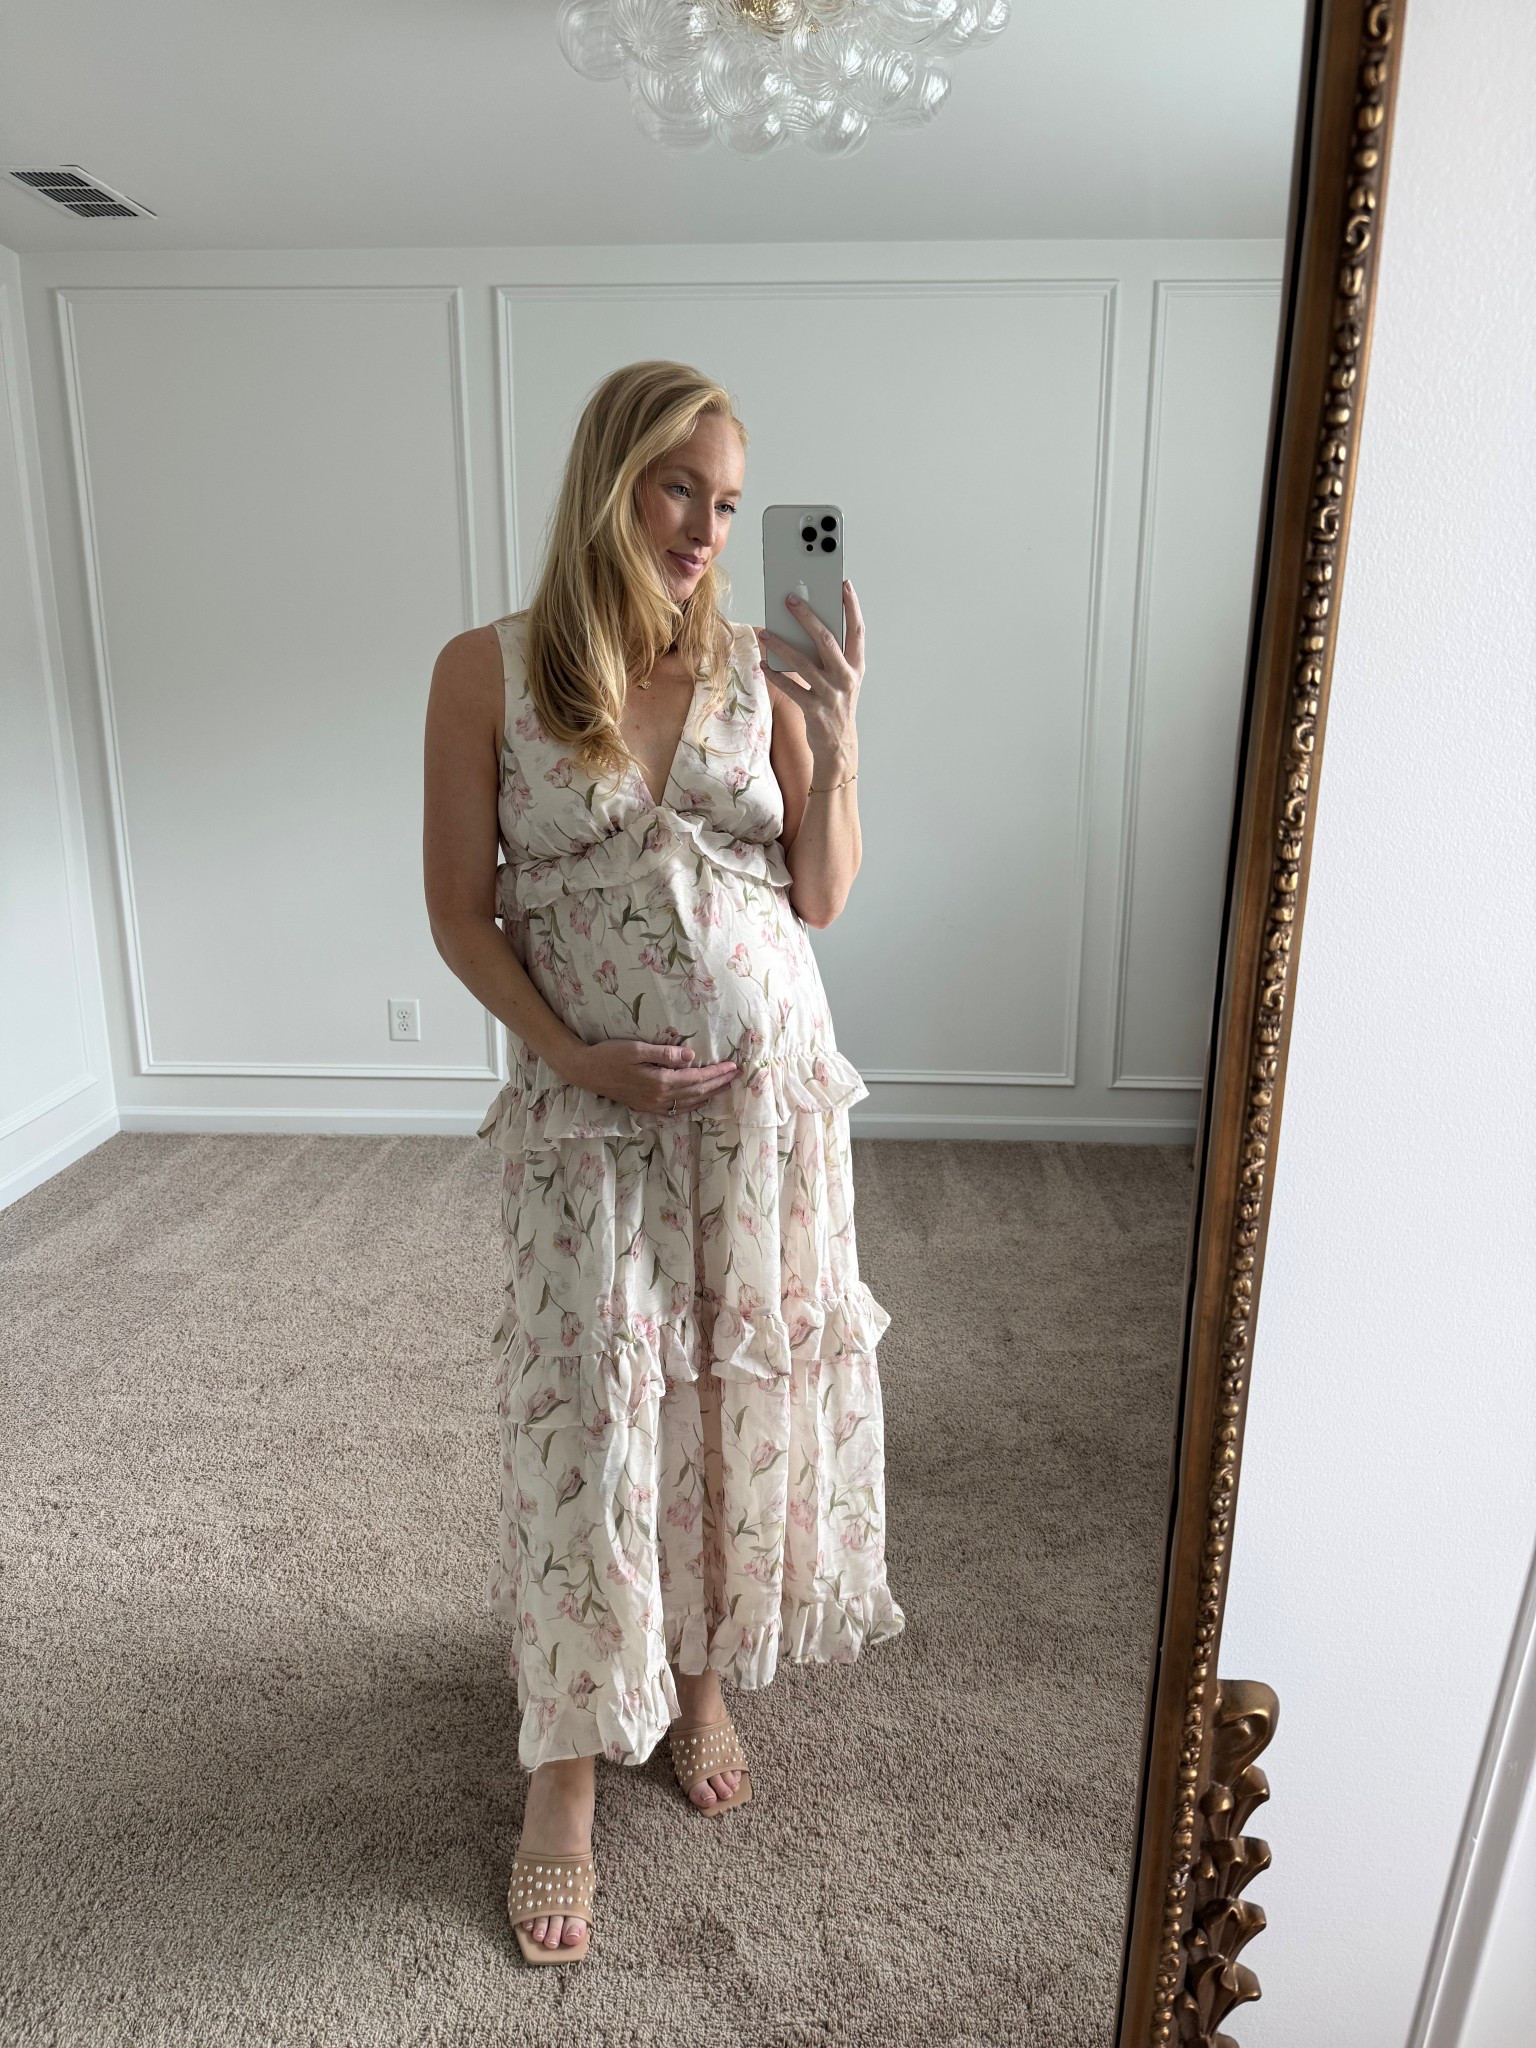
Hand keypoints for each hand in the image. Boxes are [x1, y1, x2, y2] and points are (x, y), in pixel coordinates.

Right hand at [566, 1038, 739, 1115]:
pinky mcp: (645, 1108)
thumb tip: (691, 1057)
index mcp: (659, 1082)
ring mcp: (652, 1105)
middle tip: (736, 1076)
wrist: (586, 1071)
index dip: (716, 1073)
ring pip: (688, 1103)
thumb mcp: (637, 1048)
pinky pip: (675, 1111)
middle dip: (718, 1084)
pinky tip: (698, 1101)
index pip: (696, 1078)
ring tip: (724, 1088)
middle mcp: (659, 1098)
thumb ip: (664, 1053)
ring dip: (709, 1095)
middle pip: (697, 1092)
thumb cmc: (609, 1054)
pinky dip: (691, 1106)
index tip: (733, 1067)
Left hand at [755, 581, 864, 771]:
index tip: (843, 584)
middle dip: (807, 617)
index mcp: (856, 667)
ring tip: (765, 632)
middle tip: (790, 599)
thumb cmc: (837, 706)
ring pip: (803, 663)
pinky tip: (763, 664)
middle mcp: (846, 678)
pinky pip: (790, 687)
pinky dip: (775, 675)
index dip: (852, 606)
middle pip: (826, 640)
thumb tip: (804, 628)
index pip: (857, 630)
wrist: (839, 748)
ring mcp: (831, 694)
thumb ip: (829, 656)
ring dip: (781, 645)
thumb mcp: (842, 680)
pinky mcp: (814, 709)